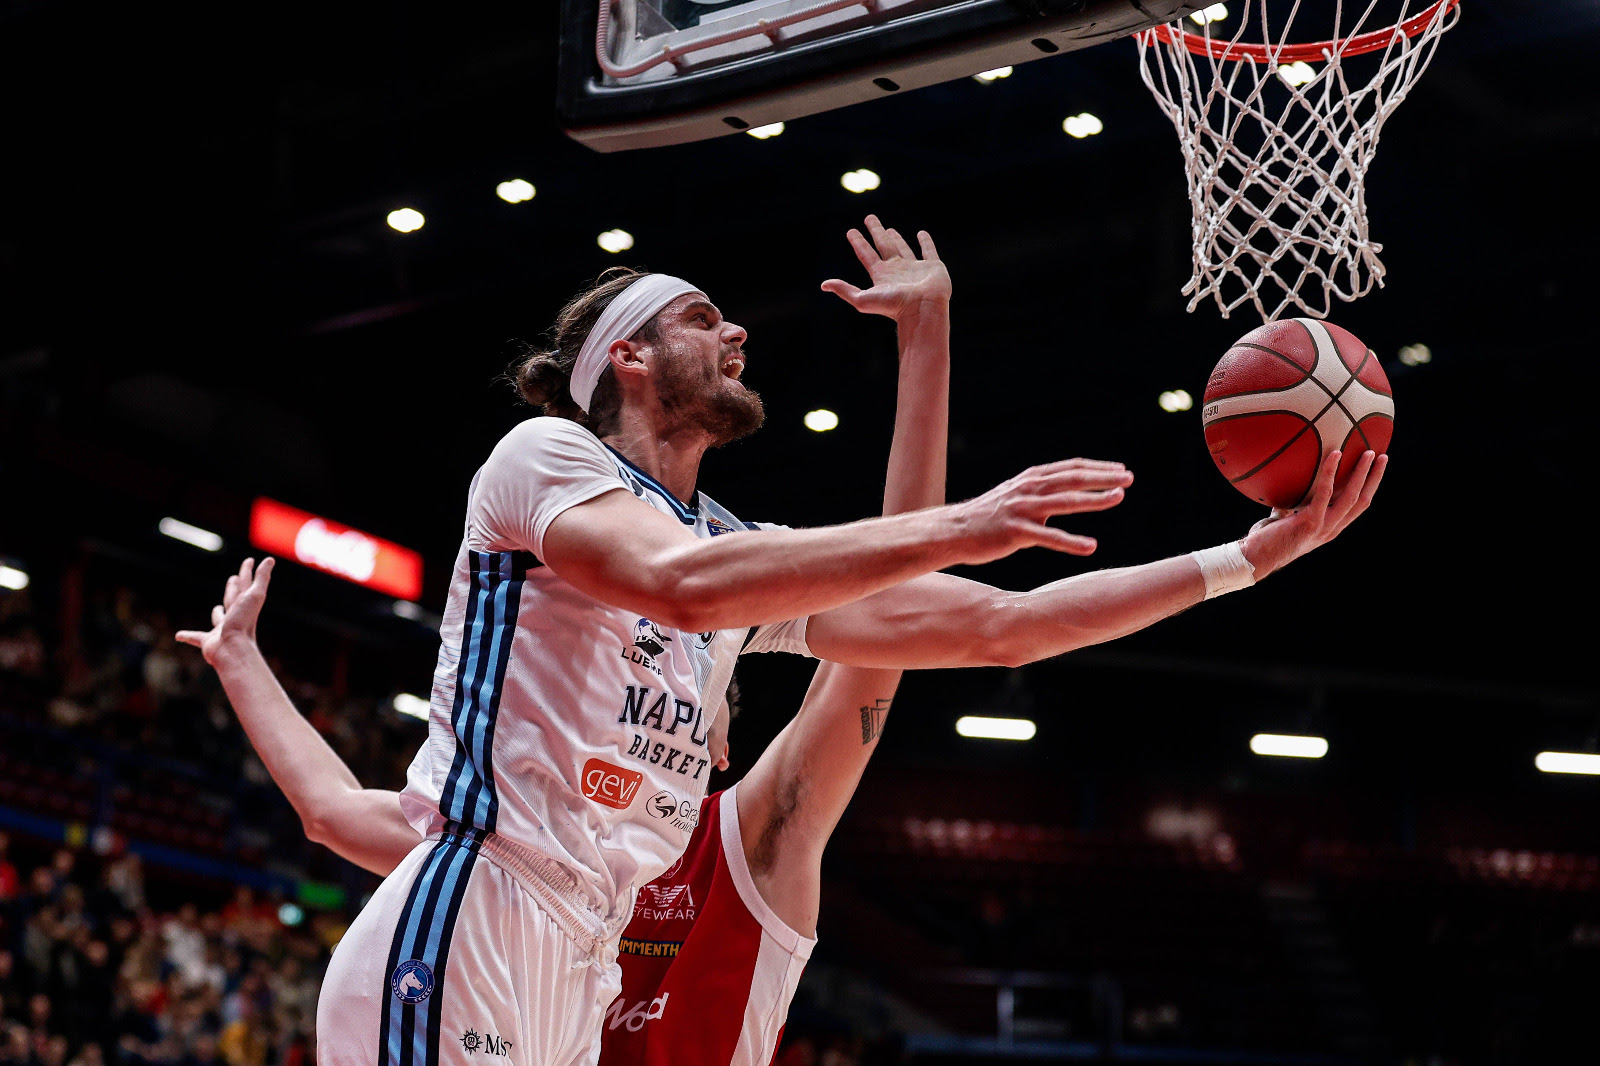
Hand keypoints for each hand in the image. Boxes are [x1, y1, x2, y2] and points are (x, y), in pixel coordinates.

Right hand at [176, 557, 274, 666]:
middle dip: (234, 589)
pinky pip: (196, 637)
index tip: (249, 561)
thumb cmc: (244, 623)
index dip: (247, 572)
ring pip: (219, 619)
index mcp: (244, 605)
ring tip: (216, 608)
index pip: (246, 584)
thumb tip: (270, 559)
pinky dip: (188, 636)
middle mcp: (235, 617)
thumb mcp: (255, 596)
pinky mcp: (209, 642)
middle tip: (233, 579)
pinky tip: (178, 636)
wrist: (233, 650)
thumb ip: (261, 578)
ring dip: (217, 613)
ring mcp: (222, 630)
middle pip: (234, 599)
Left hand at [821, 215, 950, 320]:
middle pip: (883, 246)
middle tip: (869, 218)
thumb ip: (845, 290)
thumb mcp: (863, 299)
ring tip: (890, 229)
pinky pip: (928, 251)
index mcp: (881, 275)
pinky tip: (922, 234)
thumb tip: (824, 285)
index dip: (858, 242)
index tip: (850, 231)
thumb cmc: (894, 306)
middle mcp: (896, 270)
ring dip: (897, 238)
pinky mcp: (933, 267)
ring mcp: (914, 268)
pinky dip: (926, 242)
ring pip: (903, 248)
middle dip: (876, 232)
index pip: (866, 254)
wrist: (922, 310)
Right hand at [952, 459, 1133, 562]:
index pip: (1071, 468)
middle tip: (1128, 479)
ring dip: (1094, 500)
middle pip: (1072, 479)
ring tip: (1118, 499)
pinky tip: (1090, 547)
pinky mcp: (1015, 532)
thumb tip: (1063, 501)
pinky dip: (1071, 542)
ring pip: (1065, 502)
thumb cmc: (987, 518)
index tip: (1120, 471)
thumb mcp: (1015, 497)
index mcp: (1030, 479)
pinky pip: (1049, 538)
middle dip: (1103, 478)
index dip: (1097, 468)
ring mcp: (1022, 510)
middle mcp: (1028, 489)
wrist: (953, 532)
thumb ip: (1040, 495)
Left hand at [1241, 450, 1386, 577]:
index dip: (1369, 489)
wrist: (1254, 559)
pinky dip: (1330, 472)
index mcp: (1329, 529)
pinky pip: (1324, 492)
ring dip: (1362, 473)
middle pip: (1362, 501)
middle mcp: (1331, 530)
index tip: (1377, 470)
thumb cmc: (1265, 540)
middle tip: (1382, 456)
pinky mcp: (1310, 522)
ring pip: (1351, 496)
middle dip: (1374, 478)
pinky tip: (1335, 454)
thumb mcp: (1284, 521)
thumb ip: (1291, 508)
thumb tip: (1287, 490)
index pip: (1357, 508)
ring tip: (1368, 452)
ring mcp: (1322, 527)